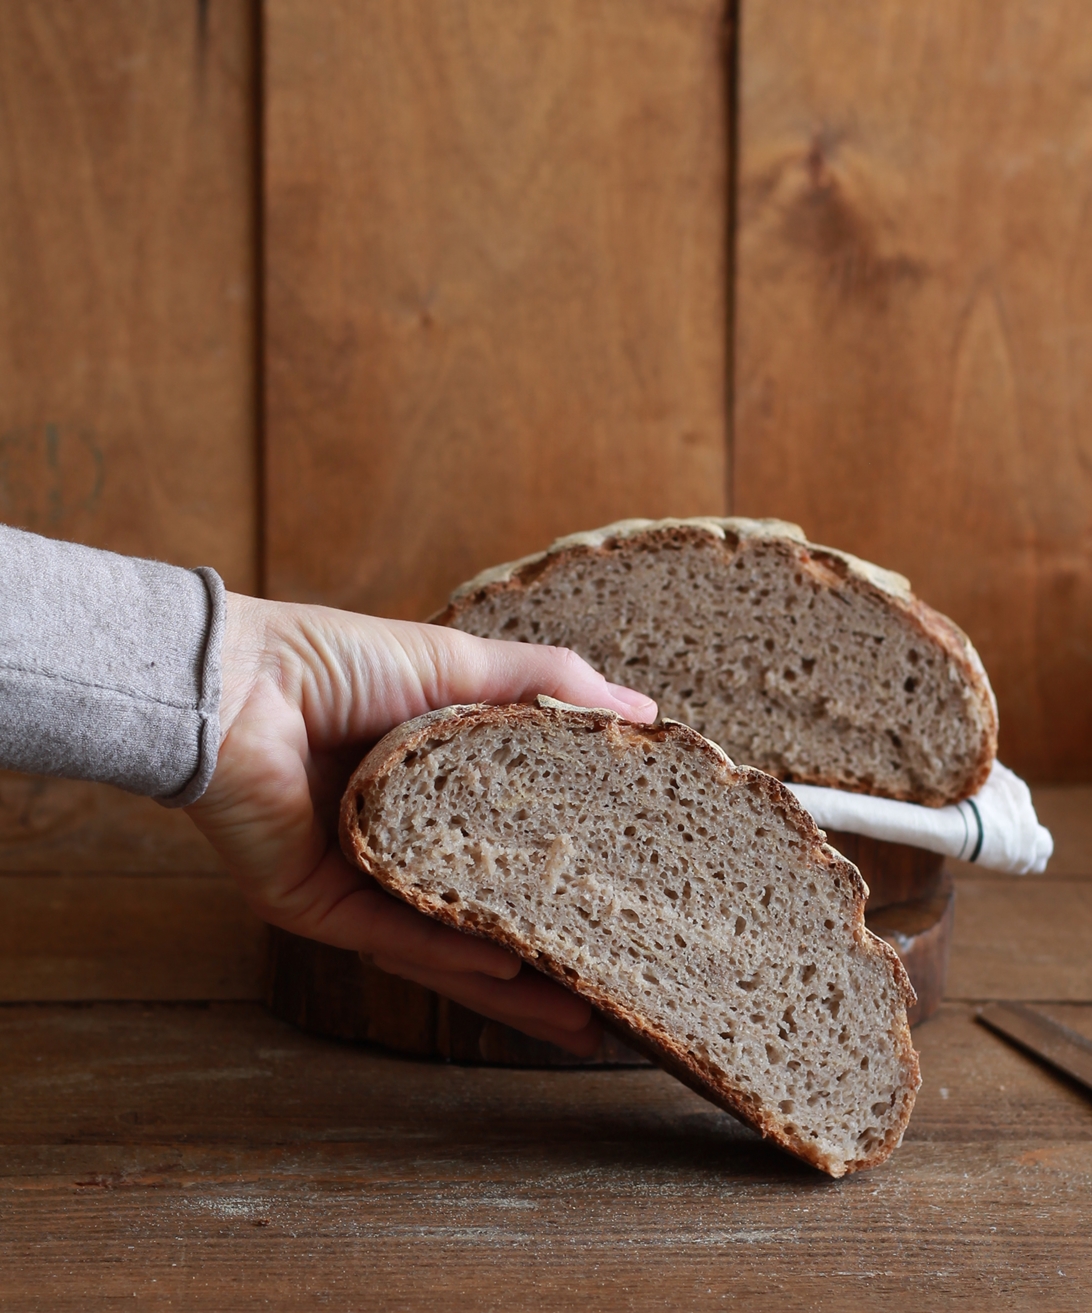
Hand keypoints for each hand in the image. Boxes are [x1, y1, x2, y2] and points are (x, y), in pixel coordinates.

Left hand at [186, 594, 656, 1054]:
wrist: (237, 679)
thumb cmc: (336, 662)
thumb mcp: (459, 665)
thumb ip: (545, 687)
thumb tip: (643, 712)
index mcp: (427, 795)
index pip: (509, 849)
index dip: (567, 879)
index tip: (631, 906)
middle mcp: (396, 848)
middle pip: (484, 918)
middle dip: (549, 963)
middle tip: (618, 998)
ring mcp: (358, 884)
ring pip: (445, 949)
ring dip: (513, 988)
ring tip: (583, 1018)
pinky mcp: (316, 906)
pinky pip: (392, 939)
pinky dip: (449, 958)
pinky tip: (509, 973)